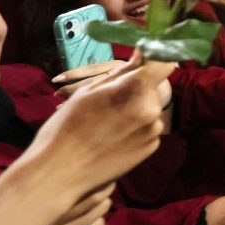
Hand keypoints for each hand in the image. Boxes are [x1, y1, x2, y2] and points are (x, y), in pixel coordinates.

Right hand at [0, 184, 112, 224]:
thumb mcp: (2, 216)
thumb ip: (31, 199)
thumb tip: (60, 172)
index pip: (76, 201)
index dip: (94, 187)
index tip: (102, 177)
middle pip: (89, 215)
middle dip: (100, 200)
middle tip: (106, 188)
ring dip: (96, 219)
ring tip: (101, 206)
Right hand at [26, 52, 175, 194]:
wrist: (61, 172)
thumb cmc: (67, 126)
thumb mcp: (89, 91)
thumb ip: (122, 72)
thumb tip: (143, 52)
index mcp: (135, 89)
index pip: (163, 63)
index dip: (156, 58)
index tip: (144, 58)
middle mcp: (151, 109)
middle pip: (152, 87)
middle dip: (137, 88)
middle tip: (109, 99)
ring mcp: (153, 131)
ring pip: (149, 108)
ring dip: (135, 108)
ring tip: (106, 122)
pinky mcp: (152, 148)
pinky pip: (147, 127)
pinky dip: (136, 126)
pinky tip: (112, 136)